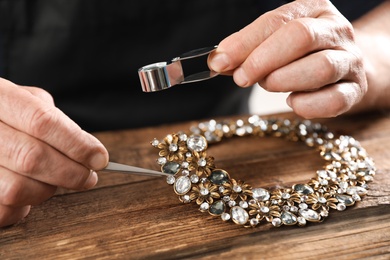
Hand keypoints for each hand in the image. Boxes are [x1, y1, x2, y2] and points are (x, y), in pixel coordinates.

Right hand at [0, 77, 108, 226]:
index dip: (77, 144)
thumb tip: (87, 147)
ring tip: (54, 181)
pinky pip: (3, 209)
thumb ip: (53, 118)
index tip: (100, 158)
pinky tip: (28, 192)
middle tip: (89, 177)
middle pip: (32, 158)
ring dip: (47, 190)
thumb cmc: (6, 114)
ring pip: (17, 188)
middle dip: (71, 173)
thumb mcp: (26, 99)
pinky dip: (23, 207)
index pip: (42, 122)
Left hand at [208, 0, 366, 118]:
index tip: (220, 61)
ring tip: (269, 84)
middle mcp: (336, 30)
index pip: (277, 20)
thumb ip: (247, 51)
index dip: (245, 42)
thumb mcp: (275, 42)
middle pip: (301, 37)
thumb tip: (218, 61)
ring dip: (284, 80)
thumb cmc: (301, 54)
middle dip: (263, 60)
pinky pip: (334, 100)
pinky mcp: (355, 90)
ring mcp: (350, 60)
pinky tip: (293, 101)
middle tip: (242, 77)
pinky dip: (307, 105)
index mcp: (314, 9)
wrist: (346, 67)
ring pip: (321, 67)